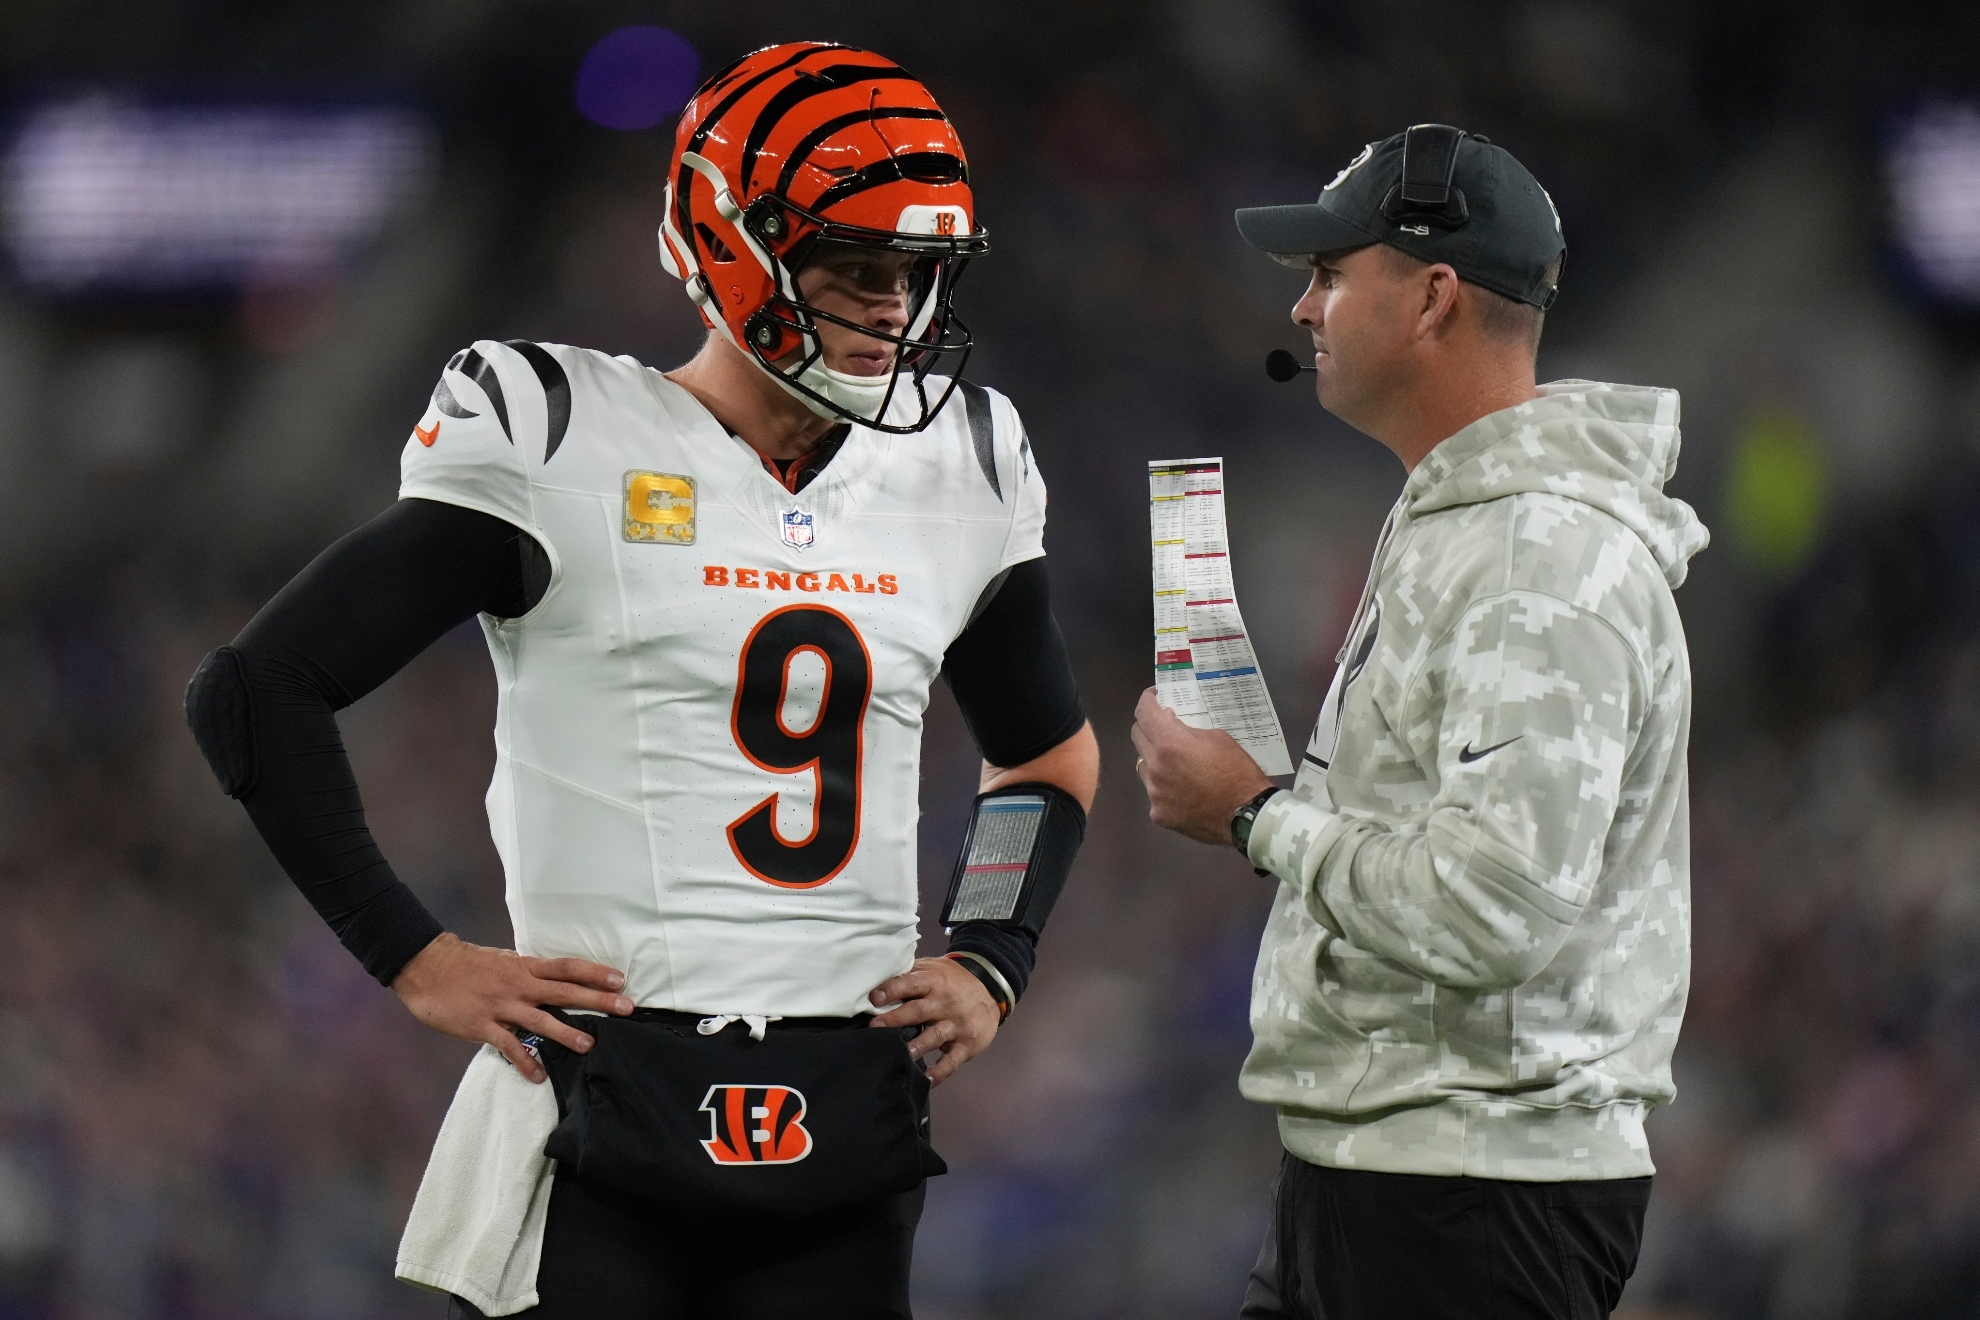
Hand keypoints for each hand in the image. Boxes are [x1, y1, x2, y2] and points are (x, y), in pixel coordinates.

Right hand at [391, 933, 634, 1082]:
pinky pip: (508, 1046)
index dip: (594, 972)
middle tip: (626, 1007)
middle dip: (597, 999)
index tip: (620, 978)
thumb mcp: (503, 961)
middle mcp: (518, 984)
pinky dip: (524, 1061)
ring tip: (589, 1045)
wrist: (427, 967)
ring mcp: (501, 1005)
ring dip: (566, 1033)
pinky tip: (538, 1076)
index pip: (566, 967)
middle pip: (564, 991)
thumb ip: (527, 972)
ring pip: (540, 1020)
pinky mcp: (482, 1025)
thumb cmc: (466, 964)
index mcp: (524, 967)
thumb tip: (550, 979)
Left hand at [867, 956, 999, 1084]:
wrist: (990, 988)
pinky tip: (927, 1080)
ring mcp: (957, 1025)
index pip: (910, 984)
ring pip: (935, 1036)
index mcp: (933, 982)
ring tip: (903, 1054)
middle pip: (919, 1011)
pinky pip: (952, 1060)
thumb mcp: (933, 968)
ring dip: (918, 1046)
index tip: (874, 998)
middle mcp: (944, 1003)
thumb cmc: (952, 980)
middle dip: (896, 1019)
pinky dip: (940, 1071)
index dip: (892, 990)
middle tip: (875, 1027)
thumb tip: (875, 981)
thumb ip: (909, 975)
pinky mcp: (966, 1044)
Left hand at [1132, 687, 1273, 845]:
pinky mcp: (1158, 813)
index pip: (1144, 712)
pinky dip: (1166, 788)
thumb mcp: (1218, 738)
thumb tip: (1171, 725)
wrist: (1246, 815)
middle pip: (1137, 737)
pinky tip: (1184, 792)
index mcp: (1169, 743)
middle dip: (1149, 726)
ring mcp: (1154, 792)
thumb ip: (1189, 730)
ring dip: (1155, 760)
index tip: (1155, 697)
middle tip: (1165, 727)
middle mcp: (1154, 766)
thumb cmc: (1237, 772)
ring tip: (1177, 764)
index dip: (1147, 700)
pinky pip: (1155, 794)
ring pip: (1144, 767)